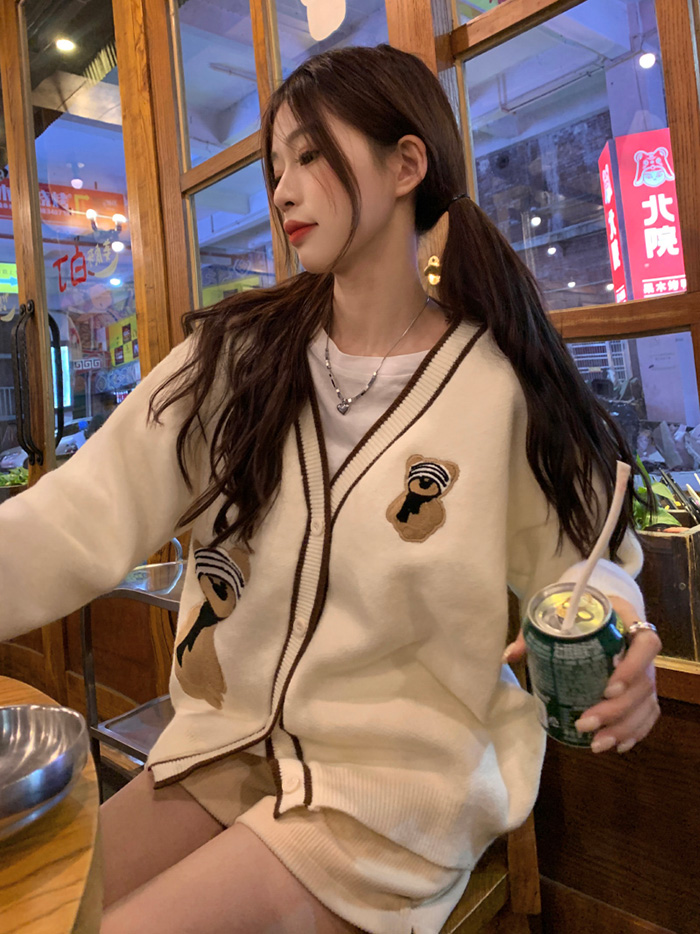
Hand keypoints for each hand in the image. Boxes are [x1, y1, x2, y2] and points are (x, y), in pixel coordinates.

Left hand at [503, 595, 661, 753]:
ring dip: (624, 727)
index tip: (608, 689)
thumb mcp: (554, 614)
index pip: (646, 644)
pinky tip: (617, 746)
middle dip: (616, 710)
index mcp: (627, 620)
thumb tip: (507, 656)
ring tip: (596, 744)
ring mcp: (646, 671)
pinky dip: (636, 731)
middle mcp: (642, 649)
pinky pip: (649, 713)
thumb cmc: (576, 611)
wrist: (598, 610)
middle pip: (644, 684)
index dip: (632, 669)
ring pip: (647, 704)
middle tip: (586, 723)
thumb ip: (533, 633)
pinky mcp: (643, 689)